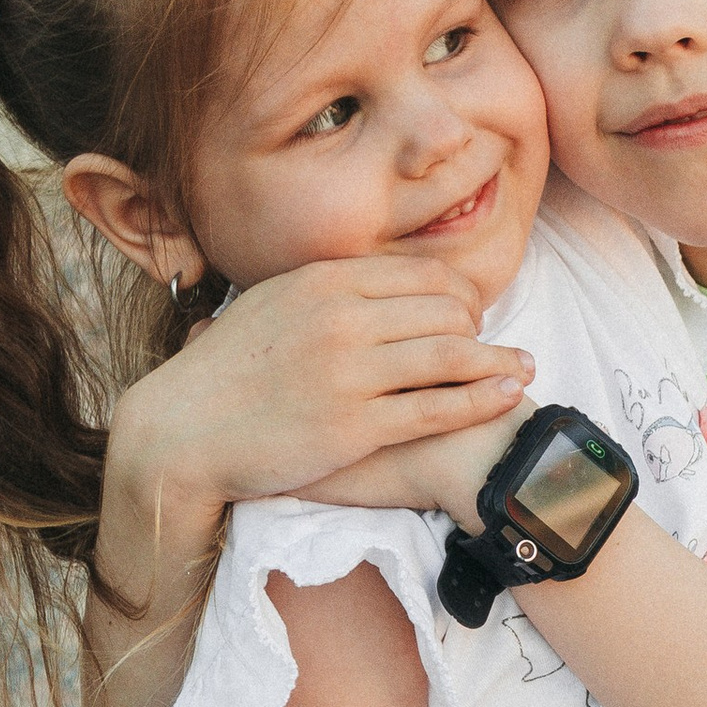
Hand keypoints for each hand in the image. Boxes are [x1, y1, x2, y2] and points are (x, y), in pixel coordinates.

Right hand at [108, 253, 534, 528]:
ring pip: (449, 354)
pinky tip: (508, 394)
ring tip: (524, 367)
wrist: (182, 432)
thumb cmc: (226, 375)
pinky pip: (437, 407)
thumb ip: (324, 292)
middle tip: (497, 346)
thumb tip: (369, 285)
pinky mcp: (355, 426)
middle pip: (444, 308)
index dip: (460, 292)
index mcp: (322, 281)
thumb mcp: (271, 307)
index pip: (420, 274)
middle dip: (481, 326)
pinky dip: (481, 398)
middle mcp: (340, 317)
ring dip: (497, 359)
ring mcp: (349, 372)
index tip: (472, 312)